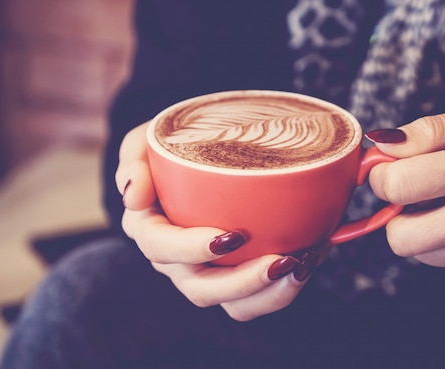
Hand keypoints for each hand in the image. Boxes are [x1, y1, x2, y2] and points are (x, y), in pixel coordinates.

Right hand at [115, 122, 317, 320]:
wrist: (196, 153)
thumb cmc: (169, 147)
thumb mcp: (144, 141)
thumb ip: (134, 160)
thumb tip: (133, 196)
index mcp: (149, 228)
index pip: (162, 248)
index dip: (193, 249)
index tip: (231, 236)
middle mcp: (175, 261)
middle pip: (201, 289)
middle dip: (243, 283)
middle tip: (285, 260)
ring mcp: (207, 272)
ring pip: (233, 304)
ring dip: (270, 294)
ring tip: (304, 266)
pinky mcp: (235, 275)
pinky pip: (256, 298)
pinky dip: (283, 288)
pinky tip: (311, 260)